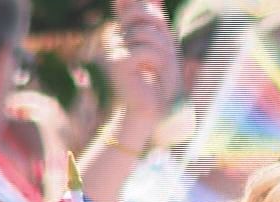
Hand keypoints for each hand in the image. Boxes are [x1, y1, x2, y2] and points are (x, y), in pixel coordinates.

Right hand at [103, 0, 179, 131]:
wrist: (152, 113)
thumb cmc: (160, 84)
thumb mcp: (164, 49)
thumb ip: (157, 24)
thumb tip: (155, 0)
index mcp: (124, 34)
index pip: (130, 6)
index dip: (144, 5)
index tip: (156, 16)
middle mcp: (115, 39)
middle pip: (139, 12)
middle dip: (160, 26)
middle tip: (167, 49)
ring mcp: (113, 50)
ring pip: (146, 32)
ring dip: (162, 50)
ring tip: (159, 69)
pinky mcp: (118, 63)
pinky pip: (147, 51)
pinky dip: (158, 63)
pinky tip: (150, 78)